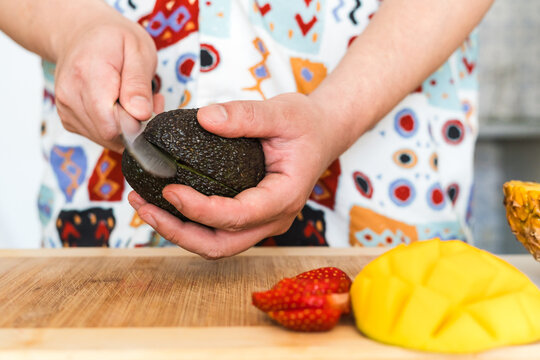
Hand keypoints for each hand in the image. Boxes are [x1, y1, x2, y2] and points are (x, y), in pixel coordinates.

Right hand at [54, 13, 162, 151]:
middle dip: (134, 124)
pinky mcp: (68, 118)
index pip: (112, 124)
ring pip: (104, 138)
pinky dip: (114, 126)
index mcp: (88, 75)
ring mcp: (65, 108)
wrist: (81, 32)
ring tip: (132, 99)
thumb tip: (141, 114)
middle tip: (146, 100)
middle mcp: (70, 95)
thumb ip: (139, 85)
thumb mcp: (138, 51)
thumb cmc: (113, 39)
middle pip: (109, 134)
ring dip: (125, 126)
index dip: (137, 123)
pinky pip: (97, 135)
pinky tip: (119, 105)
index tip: (150, 104)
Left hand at [128, 93, 343, 258]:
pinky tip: (164, 205)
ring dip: (178, 232)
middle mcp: (274, 218)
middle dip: (178, 232)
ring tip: (144, 207)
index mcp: (284, 197)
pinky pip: (218, 232)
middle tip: (143, 207)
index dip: (200, 210)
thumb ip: (245, 115)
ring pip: (216, 245)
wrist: (322, 134)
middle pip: (221, 245)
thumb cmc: (306, 124)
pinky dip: (189, 225)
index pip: (237, 216)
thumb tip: (205, 118)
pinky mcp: (251, 217)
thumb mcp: (281, 111)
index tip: (168, 190)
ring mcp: (262, 222)